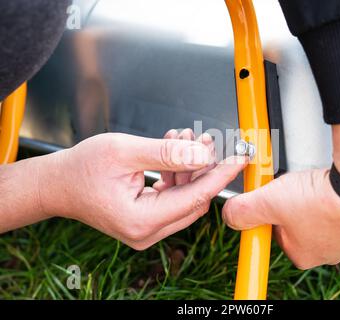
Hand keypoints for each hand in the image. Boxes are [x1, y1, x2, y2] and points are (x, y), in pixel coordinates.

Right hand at [38, 132, 245, 249]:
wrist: (57, 184)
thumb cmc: (80, 169)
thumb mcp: (125, 151)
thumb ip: (168, 153)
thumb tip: (203, 155)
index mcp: (142, 220)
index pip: (196, 197)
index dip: (221, 174)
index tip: (239, 157)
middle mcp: (146, 231)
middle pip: (194, 199)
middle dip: (203, 167)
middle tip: (206, 139)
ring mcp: (146, 229)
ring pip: (185, 198)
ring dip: (189, 168)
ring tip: (185, 139)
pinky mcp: (146, 220)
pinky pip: (172, 198)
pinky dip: (177, 175)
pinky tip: (174, 151)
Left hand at [223, 106, 339, 268]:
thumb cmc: (323, 200)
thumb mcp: (269, 202)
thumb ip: (244, 210)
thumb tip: (230, 215)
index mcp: (304, 253)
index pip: (278, 234)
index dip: (273, 212)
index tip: (275, 198)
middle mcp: (329, 251)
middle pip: (302, 223)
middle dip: (296, 203)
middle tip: (296, 186)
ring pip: (326, 214)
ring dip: (319, 196)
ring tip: (318, 182)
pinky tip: (338, 183)